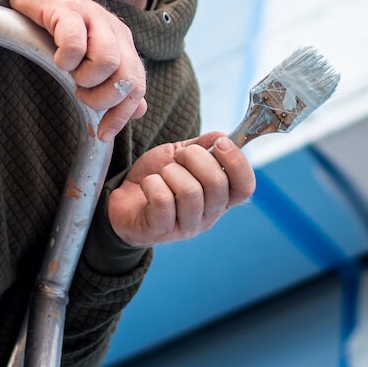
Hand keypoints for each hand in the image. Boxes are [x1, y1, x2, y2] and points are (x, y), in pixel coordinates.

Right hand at [9, 0, 146, 140]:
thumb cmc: (60, 31)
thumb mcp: (92, 58)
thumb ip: (116, 82)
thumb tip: (140, 109)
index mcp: (123, 43)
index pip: (138, 85)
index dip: (122, 114)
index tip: (102, 133)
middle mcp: (114, 29)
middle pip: (127, 76)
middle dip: (103, 98)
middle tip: (80, 93)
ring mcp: (93, 17)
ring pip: (108, 61)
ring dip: (85, 77)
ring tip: (69, 73)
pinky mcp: (69, 10)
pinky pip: (76, 42)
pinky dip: (65, 58)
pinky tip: (57, 57)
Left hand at [107, 131, 255, 247]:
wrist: (122, 201)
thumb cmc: (157, 179)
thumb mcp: (180, 156)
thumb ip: (202, 146)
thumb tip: (222, 135)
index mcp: (219, 198)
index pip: (245, 186)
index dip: (237, 162)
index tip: (220, 143)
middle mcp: (208, 216)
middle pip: (217, 184)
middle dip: (195, 158)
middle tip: (179, 156)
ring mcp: (186, 226)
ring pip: (190, 192)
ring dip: (171, 172)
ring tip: (162, 173)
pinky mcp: (160, 231)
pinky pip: (163, 200)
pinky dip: (153, 184)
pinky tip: (148, 185)